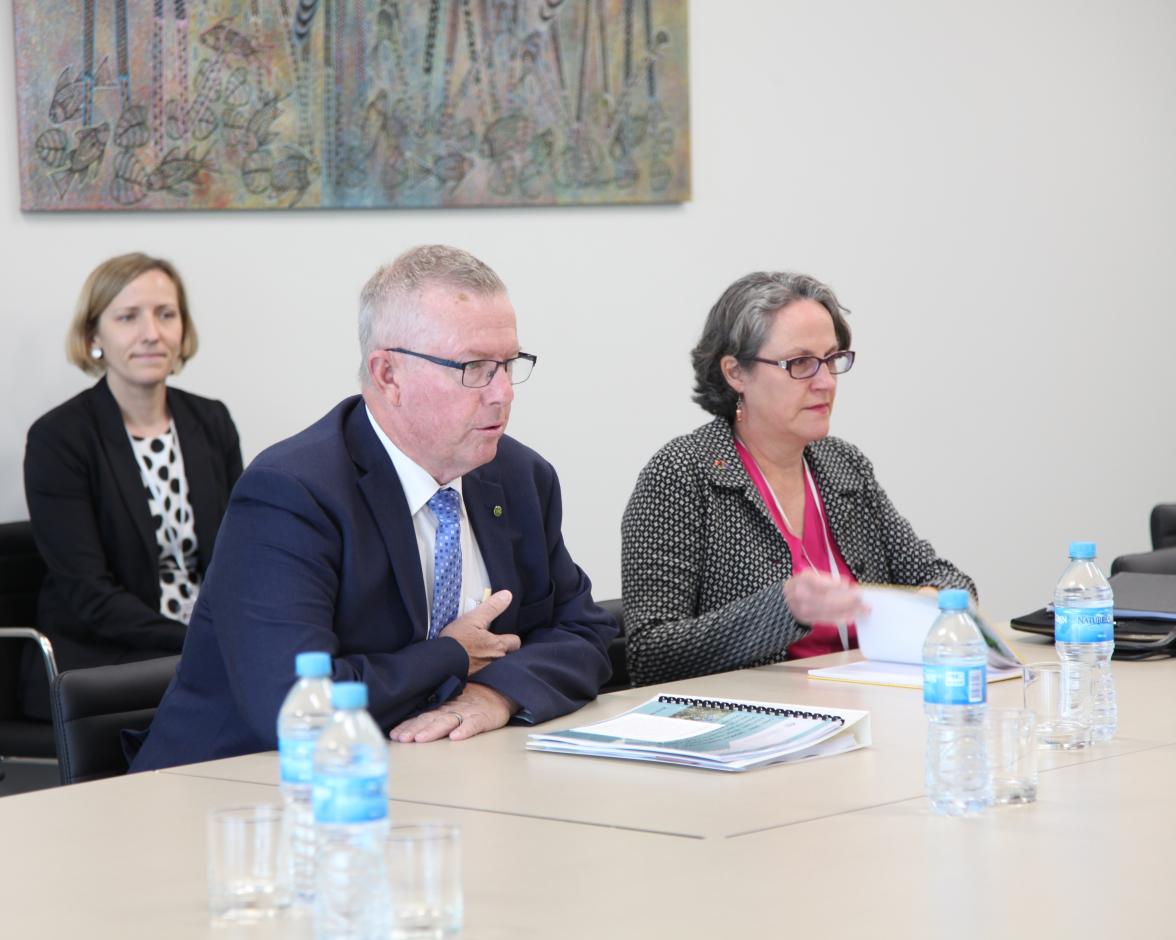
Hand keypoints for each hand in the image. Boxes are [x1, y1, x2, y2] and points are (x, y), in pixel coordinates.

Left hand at [389, 682, 515, 742]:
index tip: (394, 735)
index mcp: (442, 707)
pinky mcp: (483, 718)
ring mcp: (468, 713)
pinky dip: (465, 730)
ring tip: (422, 738)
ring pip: (448, 721)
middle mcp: (452, 709)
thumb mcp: (450, 704)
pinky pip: (474, 725)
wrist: (499, 691)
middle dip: (415, 729)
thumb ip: (433, 714)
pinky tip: (456, 736)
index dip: (408, 725)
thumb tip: (408, 726)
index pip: (421, 717)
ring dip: (434, 730)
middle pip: (431, 719)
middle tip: (402, 738)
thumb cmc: (471, 701)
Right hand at [438, 589, 520, 673]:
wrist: (440, 664)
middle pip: (509, 656)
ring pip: (497, 666)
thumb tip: (508, 595)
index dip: (511, 638)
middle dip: (504, 652)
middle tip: (493, 646)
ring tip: (481, 656)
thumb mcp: (473, 619)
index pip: (515, 642)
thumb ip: (492, 607)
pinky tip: (472, 666)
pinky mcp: (475, 680)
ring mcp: (486, 673)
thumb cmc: (457, 641)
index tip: (504, 636)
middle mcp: (496, 661)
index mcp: (498, 646)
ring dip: (492, 661)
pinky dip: (481, 671)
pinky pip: (485, 675)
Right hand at [783, 569, 868, 624]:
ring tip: (864, 609)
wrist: (784, 601)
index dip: (834, 585)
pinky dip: (842, 618)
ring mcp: (807, 610)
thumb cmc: (800, 585)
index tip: (847, 585)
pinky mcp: (811, 619)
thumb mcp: (808, 575)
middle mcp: (803, 596)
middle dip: (848, 600)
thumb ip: (826, 579)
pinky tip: (853, 617)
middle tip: (862, 598)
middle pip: (828, 600)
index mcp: (803, 580)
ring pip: (831, 611)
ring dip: (850, 610)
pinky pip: (829, 620)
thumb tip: (844, 584)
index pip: (819, 583)